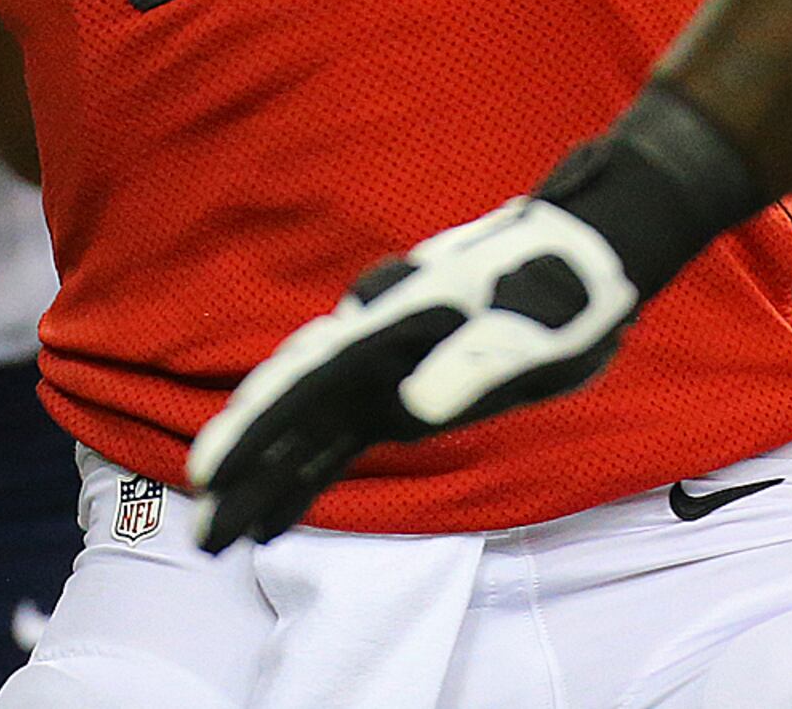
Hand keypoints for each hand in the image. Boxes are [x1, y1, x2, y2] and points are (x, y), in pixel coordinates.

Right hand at [186, 196, 642, 549]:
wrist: (589, 252)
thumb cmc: (562, 287)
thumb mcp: (534, 326)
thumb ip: (477, 363)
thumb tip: (415, 409)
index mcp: (393, 327)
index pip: (309, 383)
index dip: (259, 428)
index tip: (212, 472)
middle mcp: (374, 347)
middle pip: (292, 410)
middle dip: (244, 469)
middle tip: (202, 532)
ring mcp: (384, 370)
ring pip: (308, 431)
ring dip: (266, 481)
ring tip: (219, 538)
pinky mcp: (402, 390)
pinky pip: (340, 439)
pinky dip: (306, 475)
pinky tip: (275, 515)